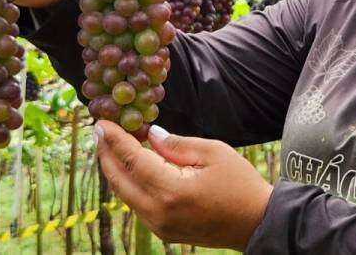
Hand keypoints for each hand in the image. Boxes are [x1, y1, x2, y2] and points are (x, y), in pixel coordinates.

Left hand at [94, 121, 272, 250]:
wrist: (256, 223)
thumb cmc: (240, 184)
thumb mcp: (213, 152)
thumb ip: (176, 143)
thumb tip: (149, 134)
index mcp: (172, 190)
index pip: (133, 160)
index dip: (115, 140)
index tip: (101, 123)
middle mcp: (159, 212)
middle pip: (120, 180)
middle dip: (106, 154)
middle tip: (99, 132)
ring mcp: (159, 226)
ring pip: (125, 194)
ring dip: (116, 169)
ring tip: (112, 146)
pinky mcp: (163, 232)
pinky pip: (137, 204)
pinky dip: (130, 183)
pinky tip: (132, 167)